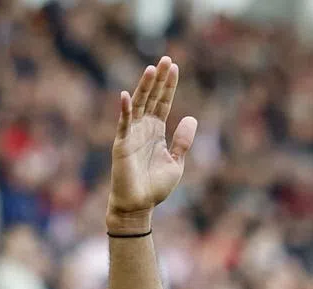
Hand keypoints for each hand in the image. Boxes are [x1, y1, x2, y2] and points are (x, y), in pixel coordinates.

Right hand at [107, 56, 197, 233]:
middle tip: (166, 59)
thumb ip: (183, 141)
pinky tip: (126, 96)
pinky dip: (125, 111)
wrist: (139, 206)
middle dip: (158, 80)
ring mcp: (131, 135)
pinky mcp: (122, 145)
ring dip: (144, 88)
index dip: (169, 86)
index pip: (163, 102)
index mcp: (156, 131)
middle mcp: (143, 128)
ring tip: (152, 69)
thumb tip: (191, 117)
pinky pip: (123, 125)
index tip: (175, 67)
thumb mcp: (176, 161)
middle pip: (151, 98)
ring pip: (138, 105)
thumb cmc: (155, 186)